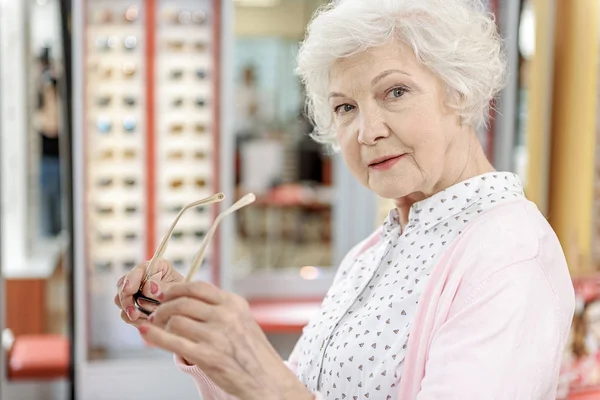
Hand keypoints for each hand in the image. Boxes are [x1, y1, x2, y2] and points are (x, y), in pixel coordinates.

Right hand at [114, 259, 183, 326]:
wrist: (185, 310)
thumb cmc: (184, 294)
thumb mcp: (179, 288)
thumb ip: (165, 287)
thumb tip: (149, 286)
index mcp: (155, 267)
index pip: (138, 269)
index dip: (131, 279)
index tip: (129, 290)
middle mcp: (142, 278)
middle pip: (123, 285)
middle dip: (127, 300)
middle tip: (133, 312)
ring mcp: (135, 293)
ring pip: (121, 301)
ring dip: (130, 311)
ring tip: (141, 318)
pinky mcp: (133, 307)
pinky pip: (126, 315)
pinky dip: (134, 319)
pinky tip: (145, 321)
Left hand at [138, 282, 313, 399]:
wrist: (266, 380)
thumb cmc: (253, 353)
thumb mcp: (243, 321)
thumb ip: (222, 309)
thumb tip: (191, 300)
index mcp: (234, 304)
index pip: (198, 287)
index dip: (177, 289)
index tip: (167, 294)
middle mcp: (225, 316)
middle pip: (183, 302)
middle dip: (165, 306)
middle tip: (158, 312)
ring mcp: (215, 336)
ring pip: (176, 320)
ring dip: (162, 322)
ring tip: (159, 326)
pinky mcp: (206, 356)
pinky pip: (172, 342)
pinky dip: (155, 335)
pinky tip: (146, 332)